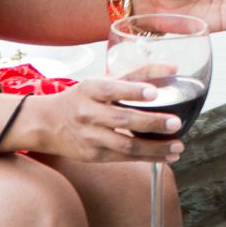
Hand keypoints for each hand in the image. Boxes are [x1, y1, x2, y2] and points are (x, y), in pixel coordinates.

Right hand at [19, 77, 187, 162]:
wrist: (48, 124)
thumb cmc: (82, 98)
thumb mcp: (102, 81)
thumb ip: (136, 75)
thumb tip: (173, 68)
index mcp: (90, 89)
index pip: (112, 88)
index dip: (133, 90)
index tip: (154, 92)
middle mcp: (88, 113)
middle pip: (122, 119)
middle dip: (151, 122)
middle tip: (175, 123)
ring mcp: (90, 137)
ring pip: (125, 145)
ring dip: (155, 148)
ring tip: (177, 146)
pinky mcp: (94, 156)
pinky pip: (124, 158)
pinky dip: (148, 158)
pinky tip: (166, 156)